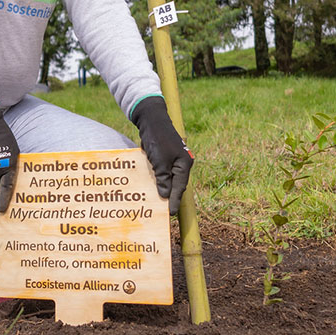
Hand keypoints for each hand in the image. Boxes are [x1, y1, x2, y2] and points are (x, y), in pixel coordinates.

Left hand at [131, 96, 193, 216]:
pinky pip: (162, 171)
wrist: (151, 120)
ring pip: (168, 178)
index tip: (170, 213)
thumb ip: (163, 179)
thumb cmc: (157, 140)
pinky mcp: (164, 156)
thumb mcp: (160, 162)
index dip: (174, 201)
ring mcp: (173, 159)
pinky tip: (151, 187)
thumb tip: (165, 195)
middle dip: (169, 196)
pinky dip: (157, 179)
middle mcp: (181, 162)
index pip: (180, 187)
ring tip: (156, 202)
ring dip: (162, 188)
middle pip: (176, 184)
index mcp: (184, 164)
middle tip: (163, 212)